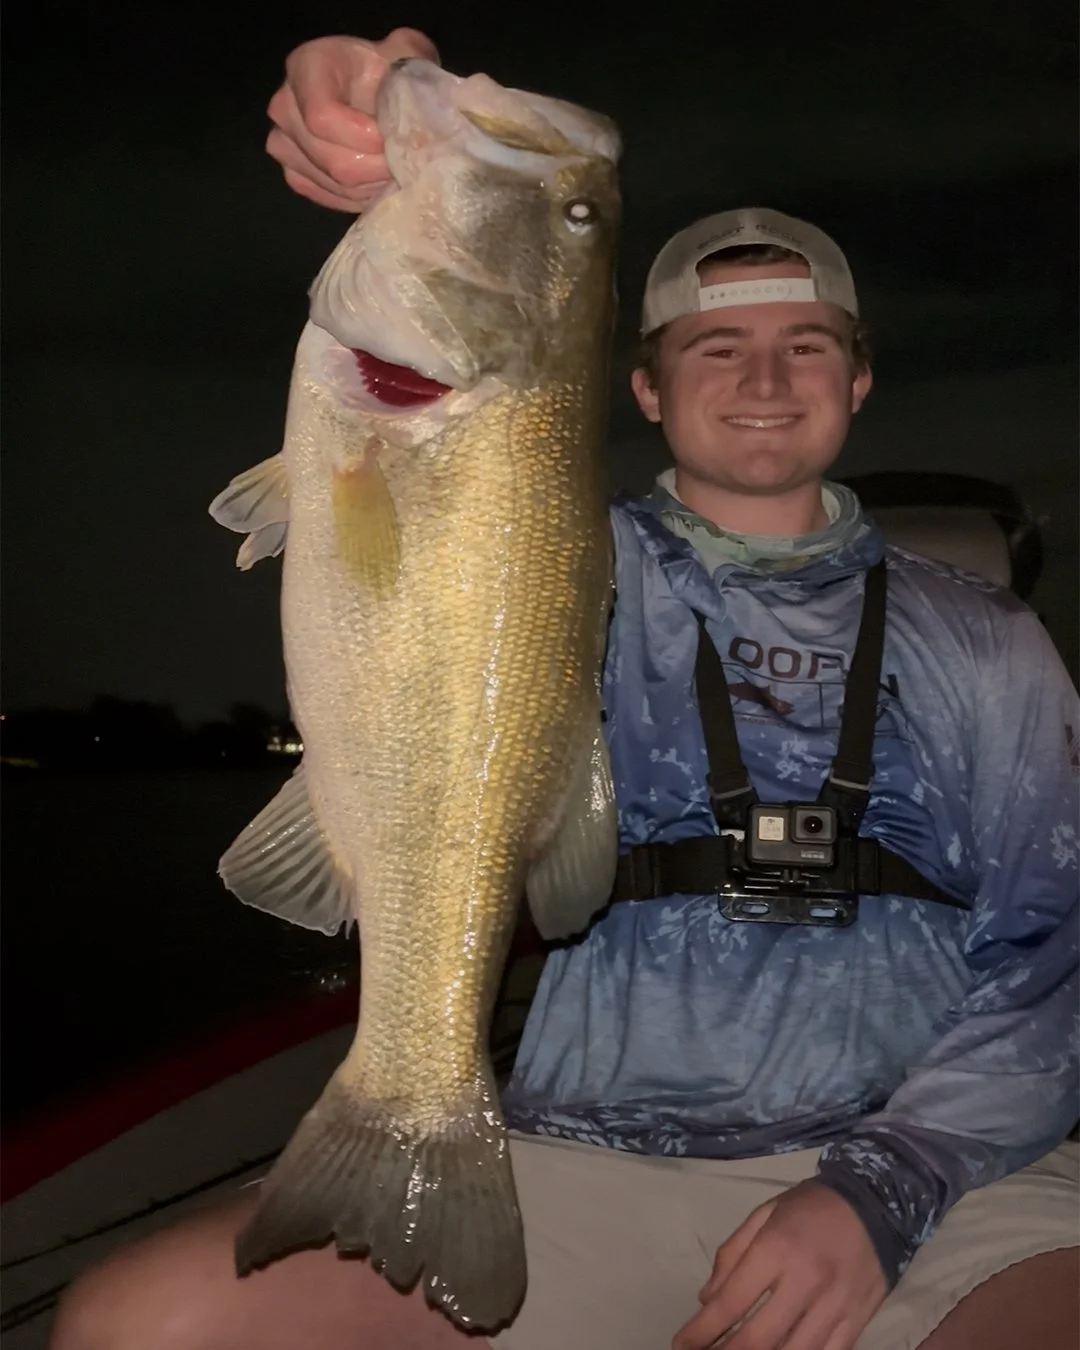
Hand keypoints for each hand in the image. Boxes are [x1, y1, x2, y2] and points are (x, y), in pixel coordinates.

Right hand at [266, 29, 439, 211]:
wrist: (370, 89)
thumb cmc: (386, 70)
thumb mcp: (405, 52)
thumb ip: (413, 62)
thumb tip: (416, 103)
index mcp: (307, 66)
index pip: (323, 116)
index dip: (364, 138)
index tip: (393, 139)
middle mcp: (285, 105)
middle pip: (333, 159)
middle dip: (377, 168)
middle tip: (405, 162)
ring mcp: (283, 144)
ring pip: (335, 183)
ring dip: (374, 184)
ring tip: (396, 169)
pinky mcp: (294, 175)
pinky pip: (331, 198)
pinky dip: (362, 196)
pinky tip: (379, 180)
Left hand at [672, 1181, 887, 1349]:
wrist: (876, 1202)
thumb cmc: (811, 1206)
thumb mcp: (764, 1214)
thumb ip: (732, 1255)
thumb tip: (706, 1300)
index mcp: (775, 1248)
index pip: (730, 1303)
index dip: (701, 1331)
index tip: (681, 1344)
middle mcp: (805, 1282)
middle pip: (758, 1339)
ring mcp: (834, 1306)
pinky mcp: (857, 1322)